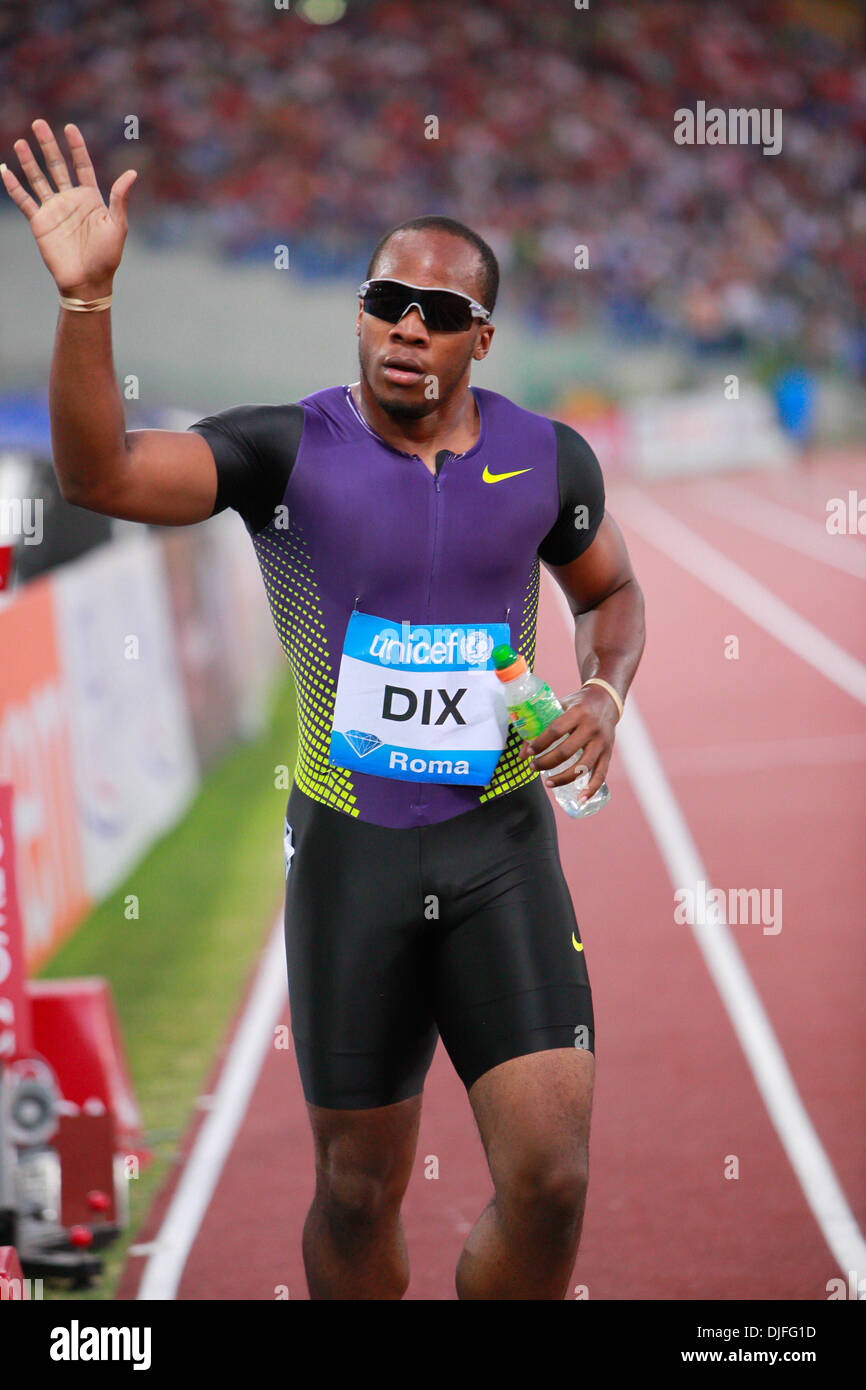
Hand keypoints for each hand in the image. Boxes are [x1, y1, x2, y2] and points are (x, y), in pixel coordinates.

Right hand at [0, 119, 135, 297]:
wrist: (88, 282)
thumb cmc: (107, 257)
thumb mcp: (117, 226)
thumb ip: (120, 199)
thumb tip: (132, 173)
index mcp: (91, 198)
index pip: (82, 165)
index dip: (76, 147)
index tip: (70, 128)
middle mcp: (70, 200)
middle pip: (57, 166)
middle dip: (48, 145)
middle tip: (38, 123)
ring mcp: (54, 210)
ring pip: (38, 179)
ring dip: (29, 161)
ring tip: (21, 141)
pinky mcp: (40, 222)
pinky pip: (24, 200)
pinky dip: (14, 186)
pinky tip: (5, 169)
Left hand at [517, 684, 617, 803]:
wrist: (606, 700)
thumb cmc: (577, 704)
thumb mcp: (560, 706)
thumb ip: (541, 726)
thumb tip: (523, 754)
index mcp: (578, 712)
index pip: (555, 730)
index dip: (540, 743)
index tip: (529, 752)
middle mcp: (592, 727)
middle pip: (566, 751)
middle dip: (546, 762)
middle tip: (533, 767)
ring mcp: (602, 741)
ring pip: (582, 766)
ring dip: (563, 778)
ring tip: (547, 783)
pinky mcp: (608, 752)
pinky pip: (601, 774)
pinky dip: (592, 788)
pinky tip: (581, 799)